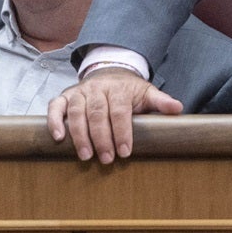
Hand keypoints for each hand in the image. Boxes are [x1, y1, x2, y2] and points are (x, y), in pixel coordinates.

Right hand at [45, 67, 180, 163]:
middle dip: (102, 138)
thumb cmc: (129, 91)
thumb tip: (178, 108)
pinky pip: (55, 107)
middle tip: (107, 159)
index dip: (122, 132)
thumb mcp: (147, 93)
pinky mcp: (65, 97)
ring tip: (86, 156)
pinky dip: (54, 121)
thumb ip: (160, 101)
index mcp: (119, 88)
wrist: (109, 73)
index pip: (120, 111)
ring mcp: (79, 92)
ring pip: (76, 112)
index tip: (125, 152)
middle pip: (97, 113)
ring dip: (80, 135)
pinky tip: (58, 138)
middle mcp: (97, 88)